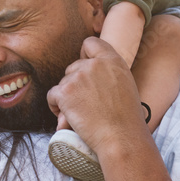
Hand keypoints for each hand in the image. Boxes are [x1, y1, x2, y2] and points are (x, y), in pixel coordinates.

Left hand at [47, 37, 150, 155]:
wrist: (121, 137)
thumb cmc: (127, 120)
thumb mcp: (126, 86)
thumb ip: (110, 75)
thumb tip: (93, 80)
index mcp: (113, 60)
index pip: (90, 43)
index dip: (84, 54)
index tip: (84, 68)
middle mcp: (94, 64)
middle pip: (73, 67)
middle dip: (75, 83)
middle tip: (84, 102)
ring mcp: (78, 77)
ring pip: (63, 82)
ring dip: (66, 97)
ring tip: (80, 114)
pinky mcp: (65, 92)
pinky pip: (52, 95)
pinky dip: (55, 106)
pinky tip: (66, 117)